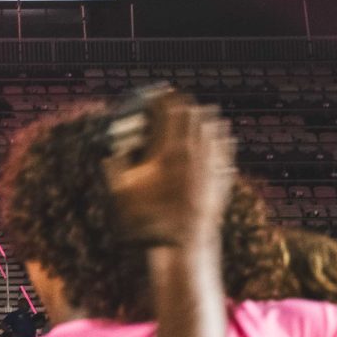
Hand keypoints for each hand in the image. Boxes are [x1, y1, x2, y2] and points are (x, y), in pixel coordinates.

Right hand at [105, 95, 233, 248]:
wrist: (181, 243)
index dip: (163, 98)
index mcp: (167, 151)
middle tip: (178, 99)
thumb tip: (109, 152)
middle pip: (193, 115)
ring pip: (214, 129)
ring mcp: (210, 166)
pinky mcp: (222, 179)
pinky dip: (223, 138)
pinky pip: (227, 150)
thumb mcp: (121, 192)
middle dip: (185, 104)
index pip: (168, 112)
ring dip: (206, 118)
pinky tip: (224, 136)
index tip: (159, 93)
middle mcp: (192, 153)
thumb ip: (114, 167)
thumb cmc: (148, 219)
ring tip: (201, 111)